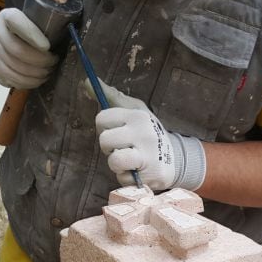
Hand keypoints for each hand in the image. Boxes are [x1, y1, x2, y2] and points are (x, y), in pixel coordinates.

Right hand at [0, 8, 57, 88]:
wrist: (4, 40)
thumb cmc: (26, 30)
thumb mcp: (32, 19)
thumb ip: (43, 22)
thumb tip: (66, 23)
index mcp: (7, 16)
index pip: (16, 22)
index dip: (32, 35)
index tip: (48, 46)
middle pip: (18, 50)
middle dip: (41, 60)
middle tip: (54, 61)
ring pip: (16, 67)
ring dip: (37, 73)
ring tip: (49, 71)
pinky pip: (12, 79)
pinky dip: (29, 82)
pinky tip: (40, 79)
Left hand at [90, 80, 205, 190]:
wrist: (175, 159)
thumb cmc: (147, 132)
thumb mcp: (134, 110)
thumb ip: (111, 97)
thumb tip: (86, 83)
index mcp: (138, 116)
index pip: (102, 118)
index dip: (104, 127)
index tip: (115, 130)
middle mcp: (144, 134)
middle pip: (104, 140)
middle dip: (108, 147)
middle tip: (122, 146)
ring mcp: (148, 157)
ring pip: (114, 161)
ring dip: (116, 164)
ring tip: (128, 160)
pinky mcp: (149, 177)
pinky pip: (122, 179)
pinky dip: (126, 177)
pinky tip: (137, 171)